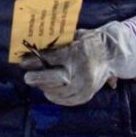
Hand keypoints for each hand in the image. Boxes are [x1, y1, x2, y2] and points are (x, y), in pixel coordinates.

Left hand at [21, 21, 135, 105]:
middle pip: (56, 79)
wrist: (112, 54)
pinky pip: (68, 100)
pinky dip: (56, 98)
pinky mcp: (88, 95)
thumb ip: (57, 44)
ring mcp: (86, 85)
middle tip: (27, 78)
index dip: (35, 61)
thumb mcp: (74, 36)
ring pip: (60, 92)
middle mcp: (83, 70)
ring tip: (38, 83)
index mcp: (78, 52)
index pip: (52, 58)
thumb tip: (34, 50)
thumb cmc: (89, 41)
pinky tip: (49, 93)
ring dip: (45, 88)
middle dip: (39, 79)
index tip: (23, 63)